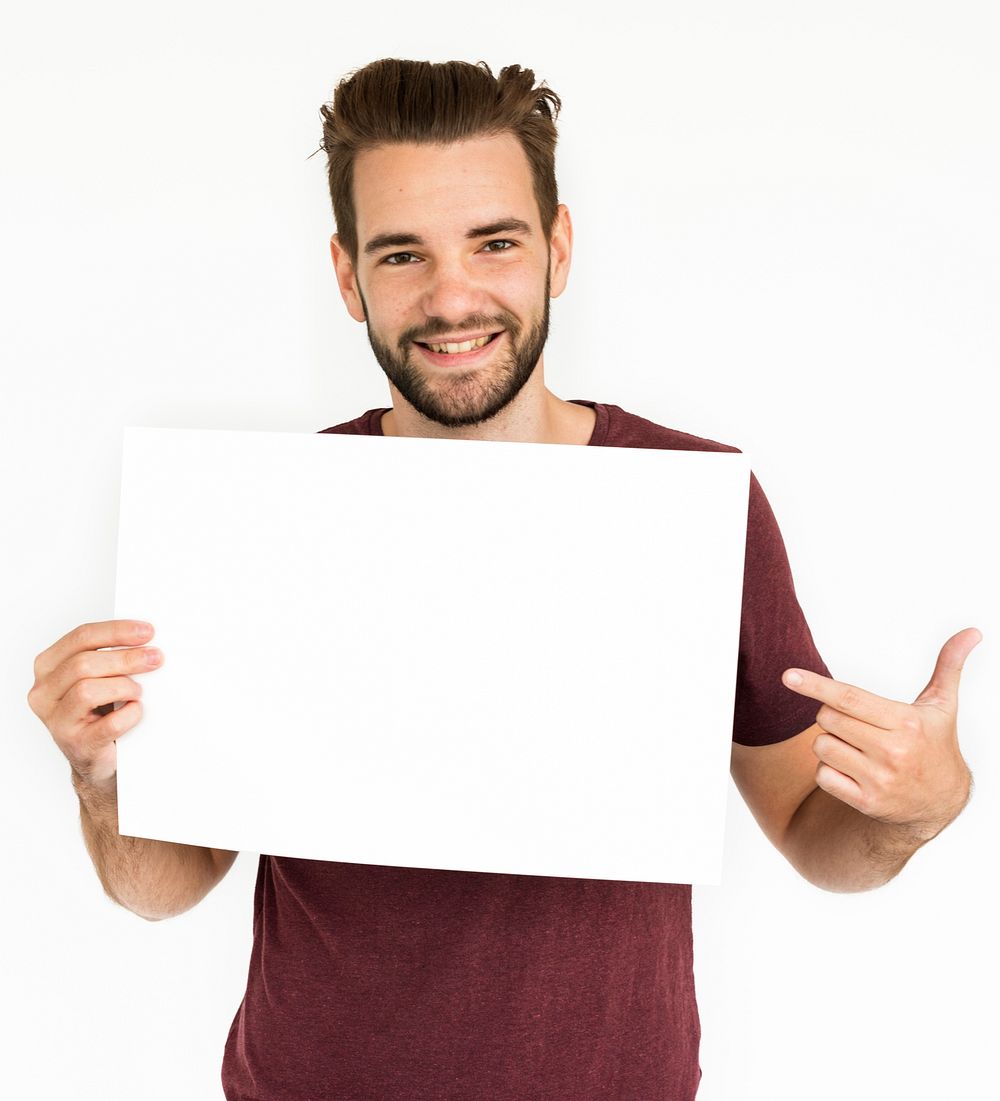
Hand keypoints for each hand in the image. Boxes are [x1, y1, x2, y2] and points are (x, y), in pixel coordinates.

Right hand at [26, 620, 163, 792]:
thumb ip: (108, 655)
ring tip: (138, 691)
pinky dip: (129, 714)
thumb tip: (146, 639)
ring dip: (123, 687)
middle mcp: (44, 693)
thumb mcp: (97, 676)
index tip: (147, 631)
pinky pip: (109, 723)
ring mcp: (56, 721)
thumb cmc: (98, 712)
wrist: (97, 758)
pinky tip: (136, 710)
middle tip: (155, 658)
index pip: (80, 637)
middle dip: (126, 658)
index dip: (116, 631)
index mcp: (48, 667)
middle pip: (84, 663)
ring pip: (88, 690)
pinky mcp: (76, 744)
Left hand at [781, 628, 980, 840]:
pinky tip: (853, 770)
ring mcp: (879, 779)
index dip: (816, 685)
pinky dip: (829, 771)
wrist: (942, 801)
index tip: (788, 676)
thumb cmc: (935, 744)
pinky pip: (822, 776)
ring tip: (857, 748)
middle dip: (832, 715)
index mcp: (906, 723)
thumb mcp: (942, 705)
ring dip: (830, 743)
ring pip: (821, 746)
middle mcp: (893, 752)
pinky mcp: (867, 802)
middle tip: (857, 724)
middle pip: (828, 719)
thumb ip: (949, 666)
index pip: (849, 698)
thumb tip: (972, 632)